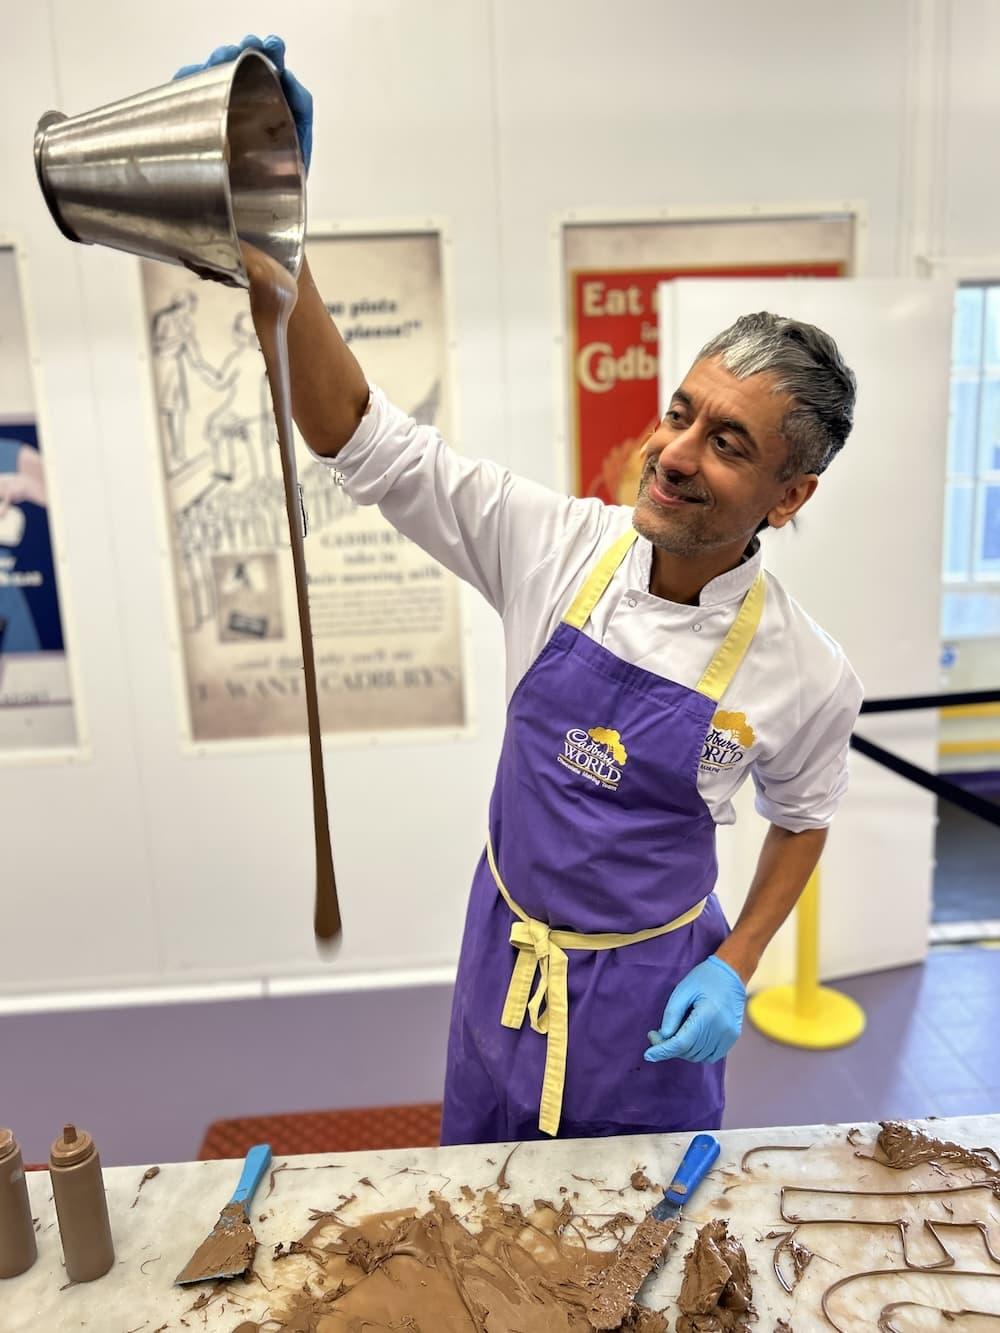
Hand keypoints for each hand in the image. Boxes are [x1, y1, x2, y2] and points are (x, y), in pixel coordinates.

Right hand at [174, 34, 312, 170]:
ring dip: (215, 62)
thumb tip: (288, 77)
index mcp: (268, 98)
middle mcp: (241, 99)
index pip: (266, 66)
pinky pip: (186, 94)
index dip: (269, 51)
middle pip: (235, 63)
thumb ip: (301, 103)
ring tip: (221, 59)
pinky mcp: (198, 122)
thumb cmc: (285, 173)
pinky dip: (185, 81)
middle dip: (239, 52)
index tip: (272, 45)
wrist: (264, 205)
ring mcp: (219, 109)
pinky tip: (191, 77)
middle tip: (245, 49)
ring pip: (210, 74)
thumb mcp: (301, 136)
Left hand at [644, 955, 746, 1063]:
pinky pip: (711, 1056)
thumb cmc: (703, 979)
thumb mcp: (682, 991)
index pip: (682, 1042)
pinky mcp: (732, 1038)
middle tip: (657, 1035)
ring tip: (675, 1033)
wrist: (730, 974)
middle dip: (670, 1048)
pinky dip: (697, 1052)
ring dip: (683, 1051)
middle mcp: (721, 1030)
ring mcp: (729, 1036)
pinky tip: (690, 1039)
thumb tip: (663, 1037)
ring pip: (699, 1056)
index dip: (663, 1051)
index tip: (648, 1054)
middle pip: (689, 1051)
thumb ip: (672, 1015)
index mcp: (708, 1015)